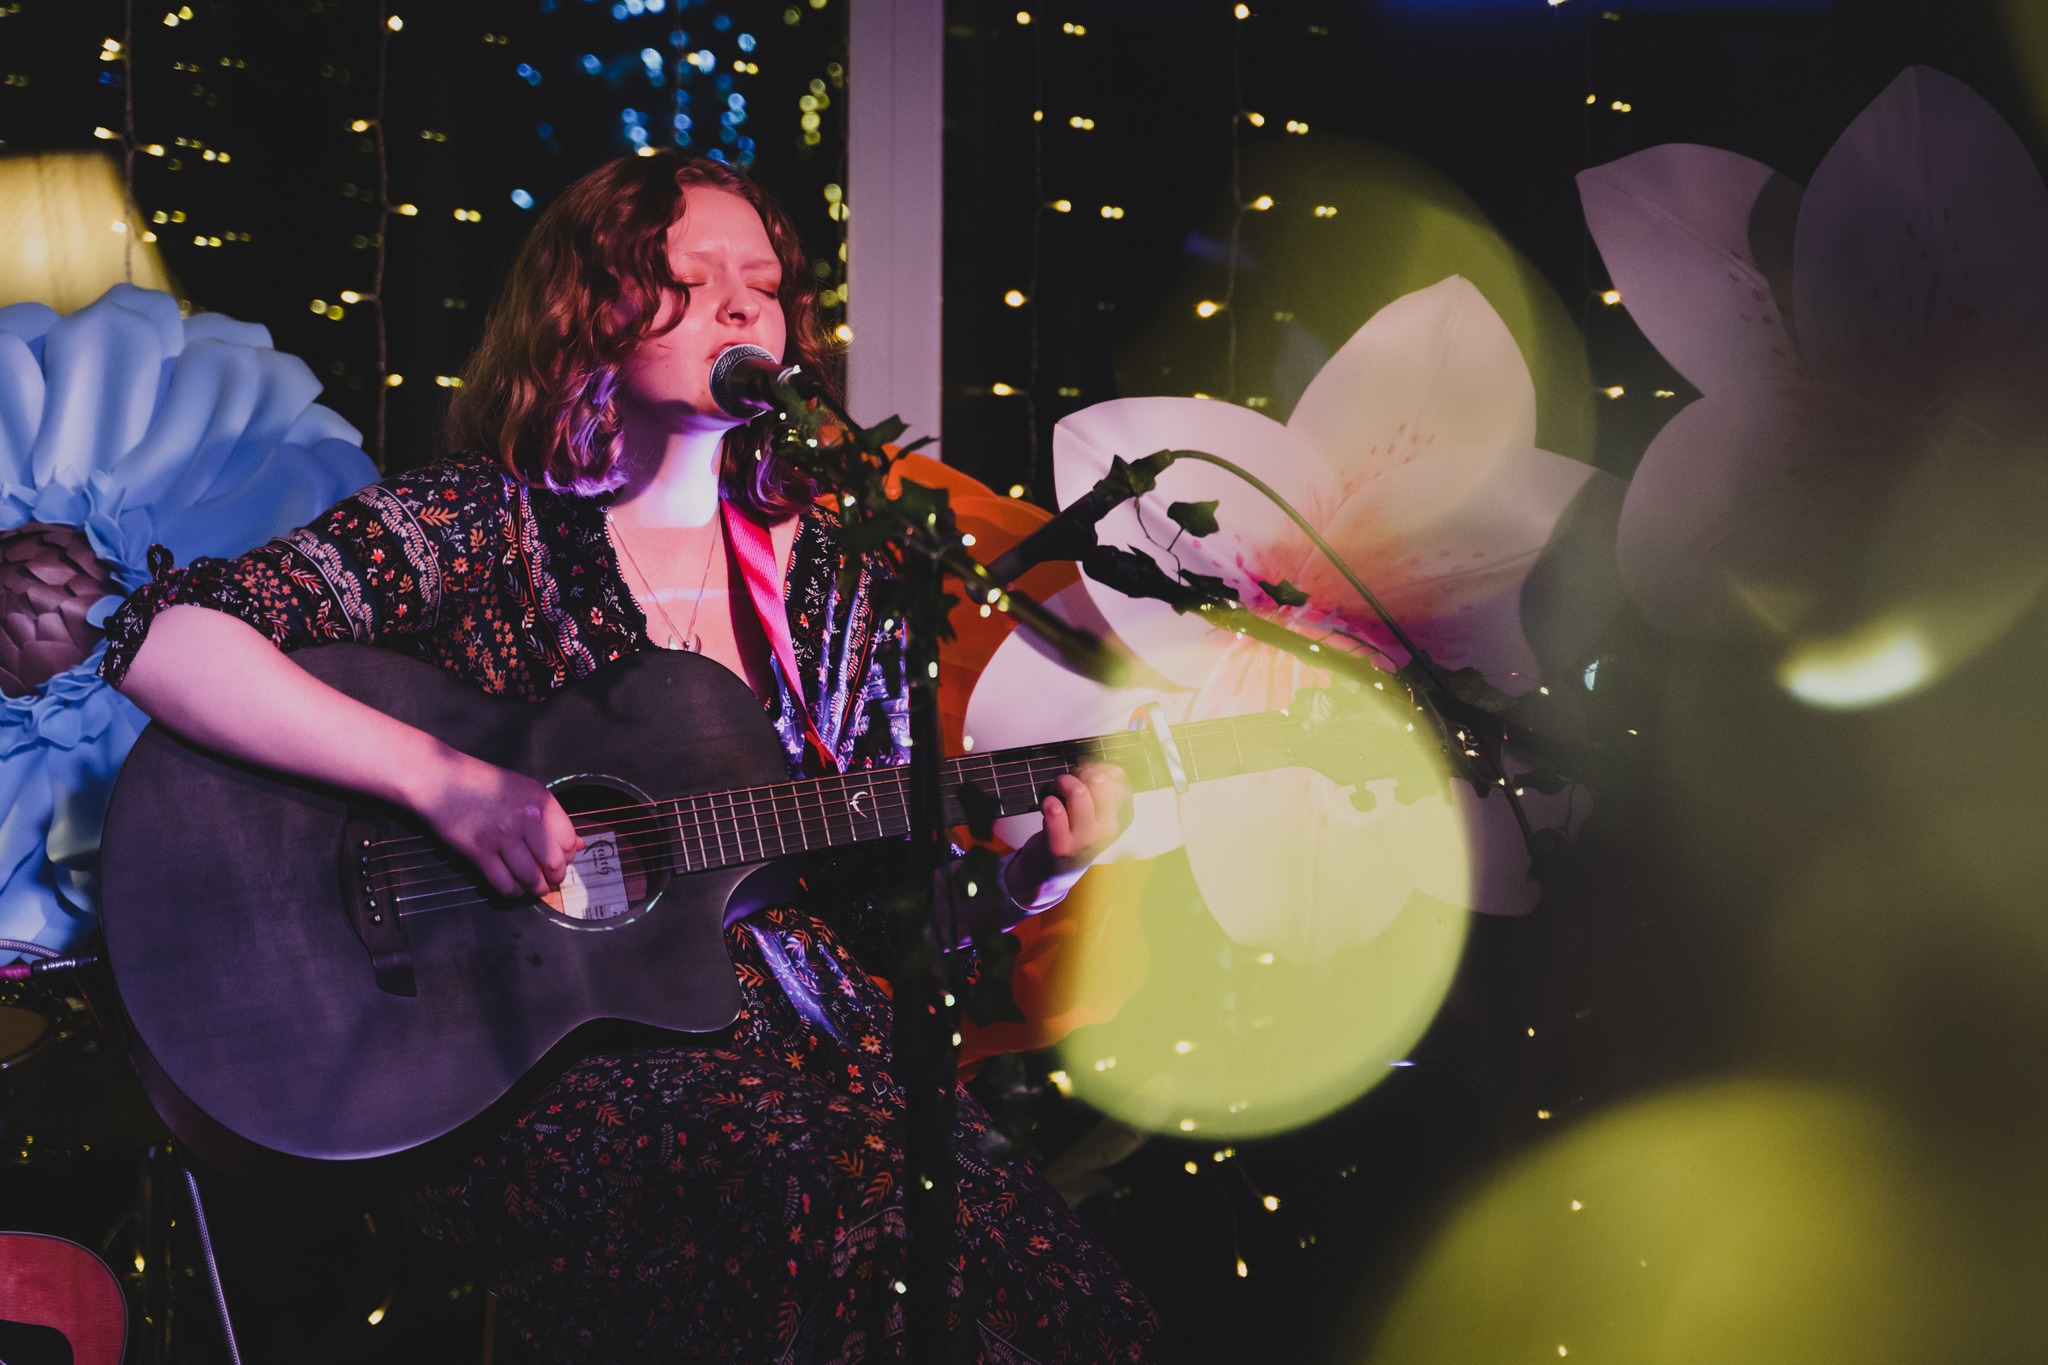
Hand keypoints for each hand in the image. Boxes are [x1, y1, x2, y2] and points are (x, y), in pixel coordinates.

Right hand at [408, 750, 582, 897]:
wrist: (441, 779)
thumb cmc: (483, 783)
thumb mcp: (525, 791)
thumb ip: (551, 818)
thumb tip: (577, 845)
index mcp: (541, 801)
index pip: (568, 841)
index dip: (568, 858)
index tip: (561, 862)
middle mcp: (526, 820)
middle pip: (553, 863)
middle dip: (554, 878)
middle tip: (550, 880)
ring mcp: (502, 837)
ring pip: (530, 877)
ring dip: (535, 889)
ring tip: (534, 887)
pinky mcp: (479, 852)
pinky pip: (504, 884)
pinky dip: (512, 891)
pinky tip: (513, 887)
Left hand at [1005, 762, 1132, 911]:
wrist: (1052, 874)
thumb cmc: (1074, 838)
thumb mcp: (1097, 818)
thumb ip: (1101, 792)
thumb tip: (1099, 764)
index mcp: (1119, 820)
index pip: (1118, 780)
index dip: (1097, 767)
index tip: (1084, 771)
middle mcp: (1106, 830)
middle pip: (1099, 782)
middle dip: (1078, 773)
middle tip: (1066, 782)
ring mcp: (1084, 839)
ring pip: (1077, 792)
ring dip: (1061, 783)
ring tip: (1054, 791)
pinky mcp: (1060, 845)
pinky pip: (1054, 809)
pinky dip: (1046, 801)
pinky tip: (1046, 808)